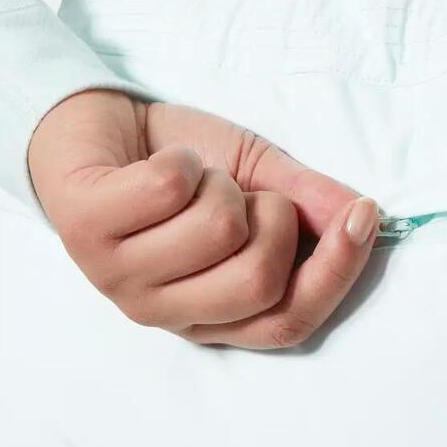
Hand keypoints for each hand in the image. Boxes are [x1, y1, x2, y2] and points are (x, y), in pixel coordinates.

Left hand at [27, 89, 378, 347]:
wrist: (93, 126)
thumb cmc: (179, 165)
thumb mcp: (256, 179)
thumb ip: (307, 202)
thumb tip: (362, 216)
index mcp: (213, 315)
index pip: (288, 321)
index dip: (335, 274)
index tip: (362, 217)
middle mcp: (166, 313)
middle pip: (259, 280)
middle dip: (272, 214)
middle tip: (242, 194)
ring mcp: (119, 280)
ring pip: (217, 229)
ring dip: (218, 182)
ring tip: (192, 180)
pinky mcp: (83, 233)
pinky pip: (169, 189)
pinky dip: (180, 158)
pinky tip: (159, 163)